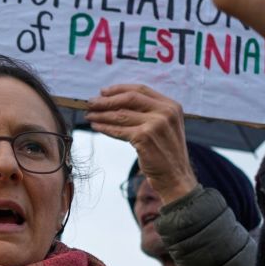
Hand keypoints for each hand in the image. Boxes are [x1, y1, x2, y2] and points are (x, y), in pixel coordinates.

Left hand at [85, 84, 196, 202]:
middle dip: (106, 100)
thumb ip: (150, 112)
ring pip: (121, 115)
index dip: (119, 89)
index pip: (141, 89)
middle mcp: (165, 112)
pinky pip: (118, 130)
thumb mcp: (165, 126)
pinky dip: (104, 128)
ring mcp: (155, 125)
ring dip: (101, 114)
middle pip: (129, 99)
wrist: (175, 177)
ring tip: (89, 115)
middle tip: (90, 103)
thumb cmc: (166, 152)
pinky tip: (96, 126)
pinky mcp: (144, 138)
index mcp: (171, 105)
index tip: (103, 91)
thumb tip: (117, 101)